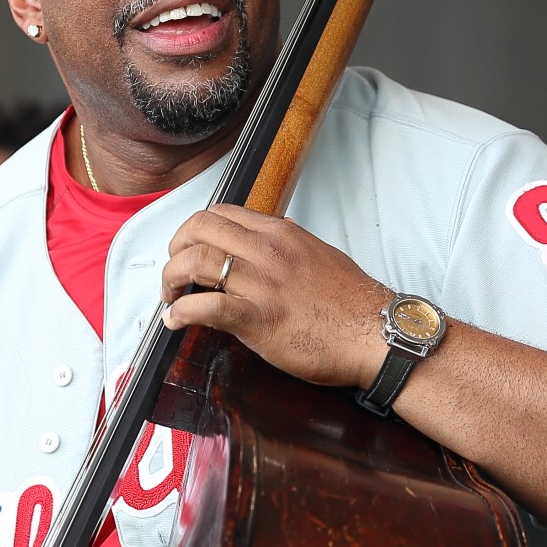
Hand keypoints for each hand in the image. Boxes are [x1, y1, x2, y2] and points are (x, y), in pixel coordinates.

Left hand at [161, 204, 392, 388]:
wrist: (376, 334)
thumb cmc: (351, 302)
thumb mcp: (318, 254)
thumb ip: (288, 245)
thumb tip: (268, 238)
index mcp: (280, 233)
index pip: (221, 212)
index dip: (194, 229)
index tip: (188, 248)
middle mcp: (267, 251)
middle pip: (199, 229)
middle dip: (175, 249)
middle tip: (173, 272)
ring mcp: (262, 284)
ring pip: (196, 262)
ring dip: (171, 279)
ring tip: (169, 298)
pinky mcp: (259, 319)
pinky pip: (206, 307)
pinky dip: (181, 312)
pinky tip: (175, 320)